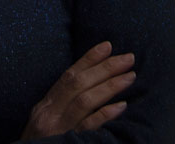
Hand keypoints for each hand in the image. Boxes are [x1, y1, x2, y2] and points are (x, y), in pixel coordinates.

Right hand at [20, 41, 136, 138]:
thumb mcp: (44, 124)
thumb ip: (61, 107)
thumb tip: (89, 88)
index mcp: (44, 106)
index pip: (68, 76)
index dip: (88, 59)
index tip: (108, 45)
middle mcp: (49, 114)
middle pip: (78, 83)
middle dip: (104, 68)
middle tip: (128, 58)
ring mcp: (58, 129)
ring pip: (84, 100)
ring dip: (109, 86)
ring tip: (130, 76)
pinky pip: (89, 127)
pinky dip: (105, 114)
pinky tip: (121, 106)